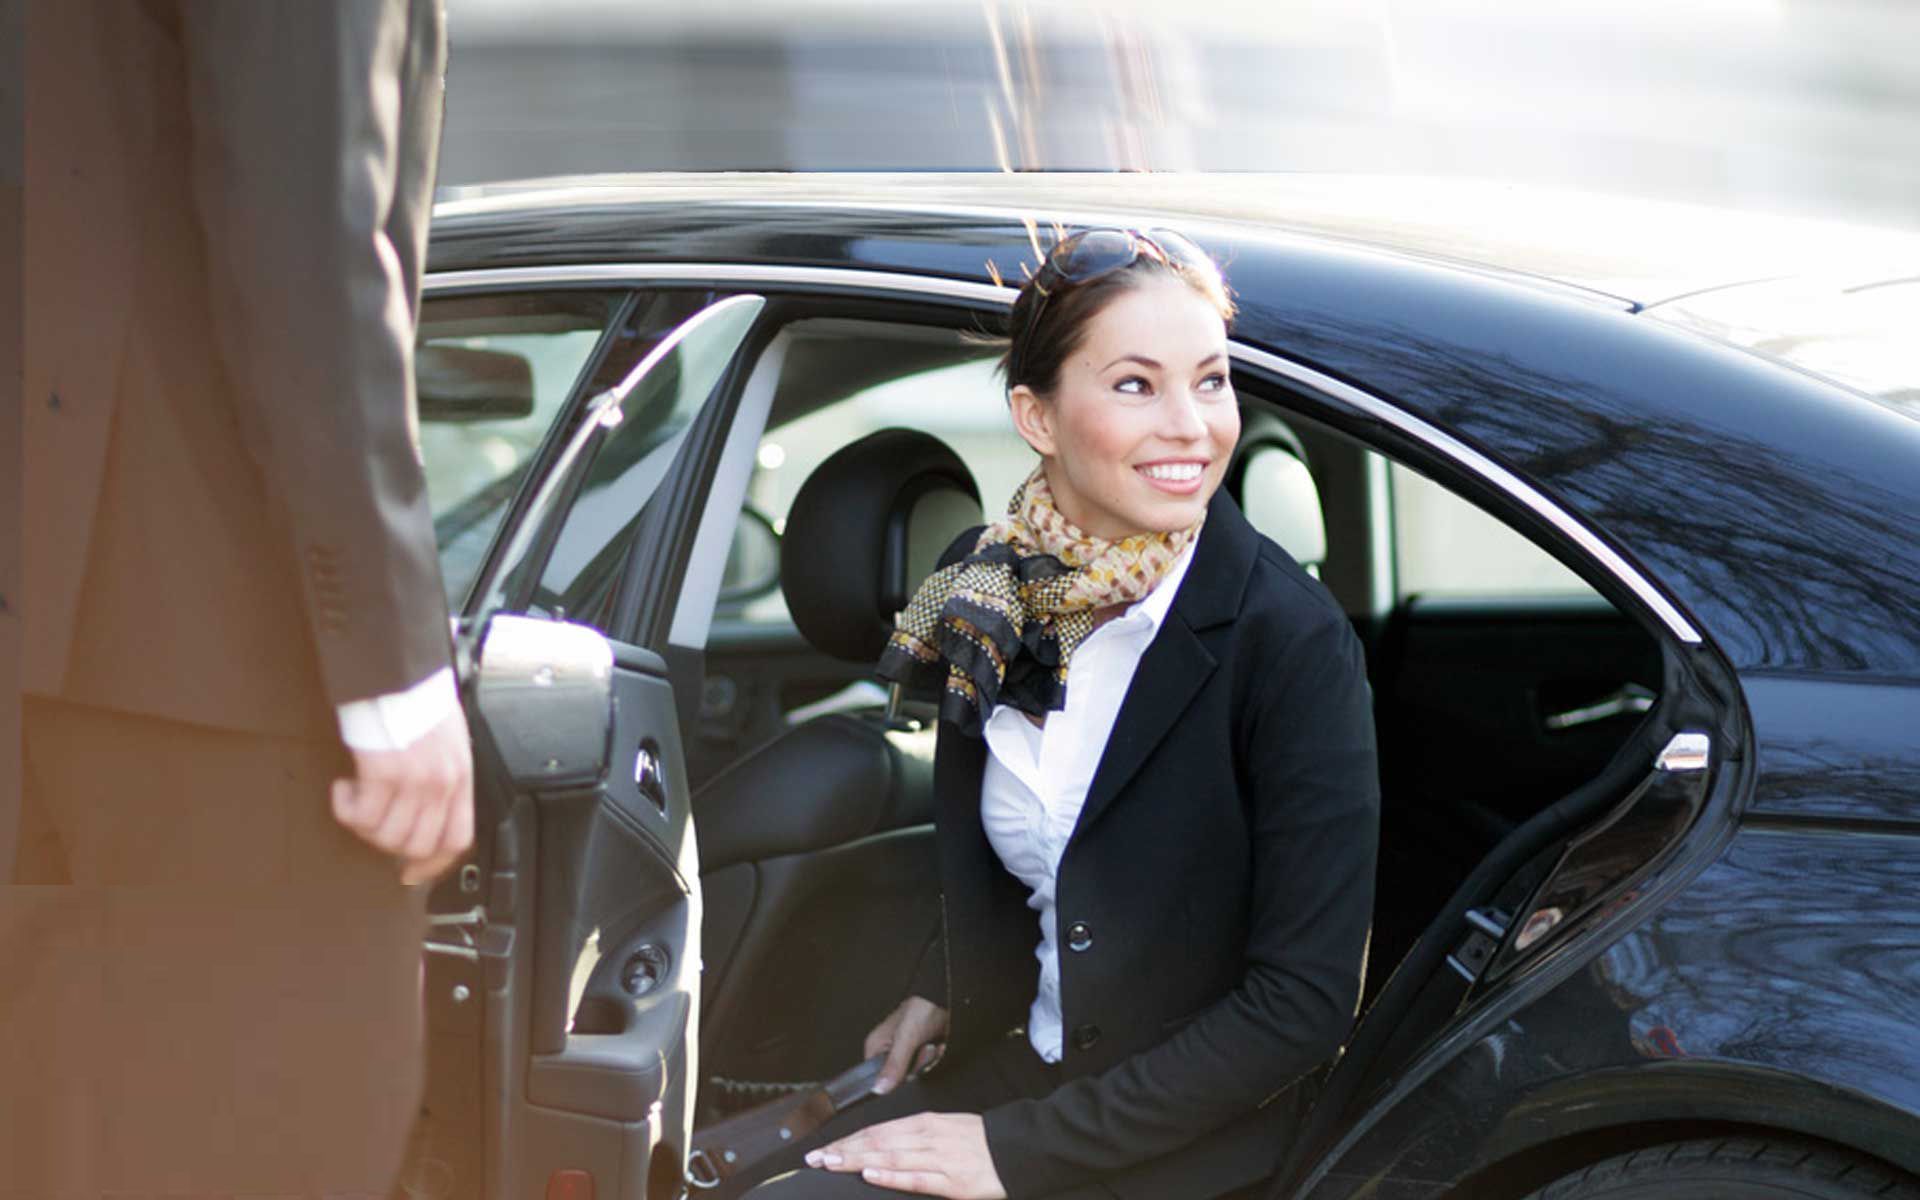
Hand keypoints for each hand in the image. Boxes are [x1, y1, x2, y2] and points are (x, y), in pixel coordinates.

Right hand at [331, 705, 474, 884]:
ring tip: (356, 797)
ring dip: (363, 825)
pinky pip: (361, 816)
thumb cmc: (418, 698)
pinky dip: (346, 809)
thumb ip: (444, 776)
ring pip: (386, 836)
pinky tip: (343, 788)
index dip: (433, 864)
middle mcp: (442, 783)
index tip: (410, 871)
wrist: (397, 670)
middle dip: (387, 844)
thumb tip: (428, 810)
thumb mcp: (449, 740)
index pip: (457, 839)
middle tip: (370, 823)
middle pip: (417, 844)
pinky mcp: (383, 772)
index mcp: (461, 776)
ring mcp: (415, 780)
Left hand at [805, 1112, 1004, 1198]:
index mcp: (925, 1123)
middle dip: (843, 1150)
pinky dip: (891, 1175)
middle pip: (876, 1143)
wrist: (1017, 1149)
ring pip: (889, 1157)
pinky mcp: (951, 1182)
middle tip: (815, 1159)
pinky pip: (916, 1177)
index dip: (848, 1140)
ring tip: (831, 1164)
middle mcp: (927, 1137)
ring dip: (857, 1160)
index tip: (823, 1148)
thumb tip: (881, 1145)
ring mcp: (938, 1159)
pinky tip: (871, 1174)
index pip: (877, 1131)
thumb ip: (914, 1136)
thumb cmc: (980, 1142)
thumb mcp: (944, 1128)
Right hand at [864, 995, 949, 1094]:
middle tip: (922, 1048)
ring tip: (930, 1042)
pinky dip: (936, 1056)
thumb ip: (894, 1064)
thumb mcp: (906, 1038)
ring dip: (929, 1059)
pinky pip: (927, 1066)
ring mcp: (905, 1052)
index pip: (878, 1078)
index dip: (895, 1078)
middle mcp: (889, 1050)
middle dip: (917, 1065)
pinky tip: (937, 1044)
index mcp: (876, 1046)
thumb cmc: (922, 1008)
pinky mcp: (920, 1051)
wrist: (943, 999)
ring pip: (917, 1072)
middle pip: (901, 1077)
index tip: (907, 1066)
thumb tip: (880, 1088)